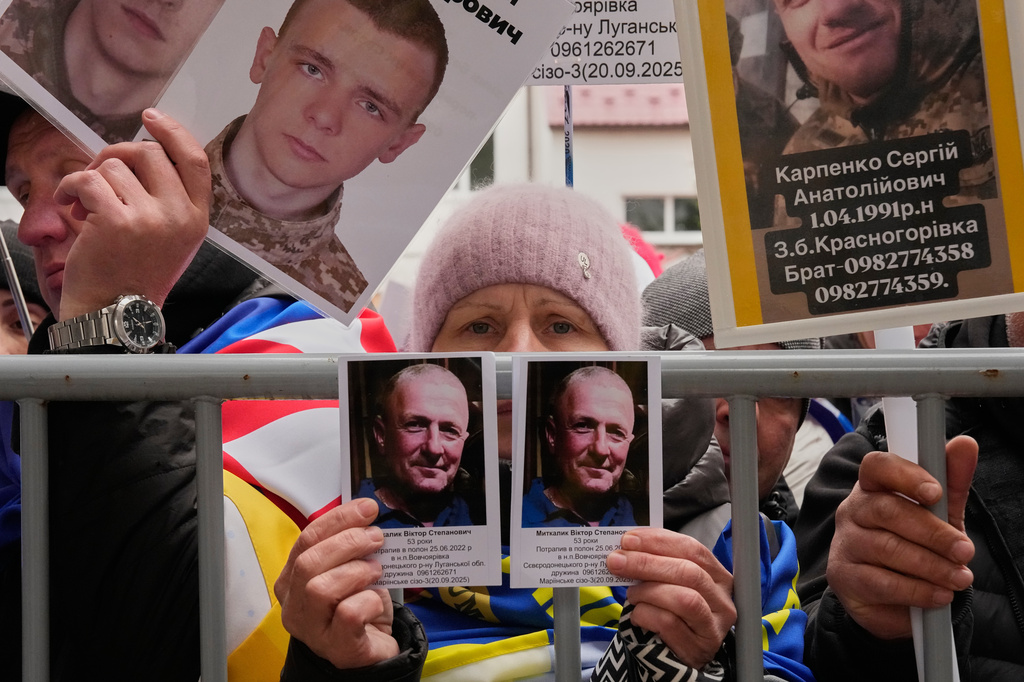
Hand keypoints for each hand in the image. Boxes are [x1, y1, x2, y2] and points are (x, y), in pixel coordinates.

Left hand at [54, 109, 209, 318]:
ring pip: (113, 166)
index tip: (152, 119)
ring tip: (85, 206)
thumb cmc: (137, 275)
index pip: (195, 161)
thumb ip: (169, 198)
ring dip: (90, 178)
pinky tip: (71, 206)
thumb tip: (144, 153)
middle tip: (99, 172)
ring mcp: (149, 218)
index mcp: (196, 218)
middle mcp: (178, 216)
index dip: (173, 133)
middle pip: (149, 153)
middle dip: (116, 154)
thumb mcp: (172, 239)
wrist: (116, 312)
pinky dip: (71, 188)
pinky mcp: (116, 221)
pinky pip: (88, 180)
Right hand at [274, 498, 399, 668]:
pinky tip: (375, 601)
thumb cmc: (359, 606)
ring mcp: (312, 630)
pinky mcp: (336, 647)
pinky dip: (368, 600)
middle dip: (347, 542)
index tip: (366, 509)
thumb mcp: (351, 569)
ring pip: (321, 589)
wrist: (372, 650)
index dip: (338, 520)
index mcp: (292, 580)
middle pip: (308, 563)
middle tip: (375, 538)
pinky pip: (348, 614)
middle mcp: (294, 605)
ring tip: (375, 570)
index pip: (306, 540)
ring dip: (355, 571)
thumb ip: (351, 546)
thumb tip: (367, 514)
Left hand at [606, 527, 734, 668]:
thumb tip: (625, 548)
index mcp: (718, 576)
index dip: (659, 541)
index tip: (629, 539)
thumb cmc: (671, 612)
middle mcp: (722, 600)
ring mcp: (714, 626)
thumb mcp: (669, 584)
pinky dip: (645, 615)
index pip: (693, 549)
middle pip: (688, 572)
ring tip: (630, 593)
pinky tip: (637, 615)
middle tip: (616, 560)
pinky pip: (669, 624)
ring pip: (683, 598)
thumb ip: (656, 564)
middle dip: (647, 563)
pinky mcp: (699, 648)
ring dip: (648, 591)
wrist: (676, 656)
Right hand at [827, 435, 977, 638]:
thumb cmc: (915, 544)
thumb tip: (965, 445)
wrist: (893, 596)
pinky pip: (881, 583)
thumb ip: (951, 482)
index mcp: (873, 487)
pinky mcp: (843, 577)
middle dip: (932, 532)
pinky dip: (917, 590)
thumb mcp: (939, 514)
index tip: (935, 493)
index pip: (877, 467)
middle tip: (964, 550)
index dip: (905, 476)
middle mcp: (852, 511)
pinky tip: (939, 593)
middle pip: (887, 511)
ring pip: (886, 549)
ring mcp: (844, 543)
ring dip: (931, 566)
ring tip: (959, 577)